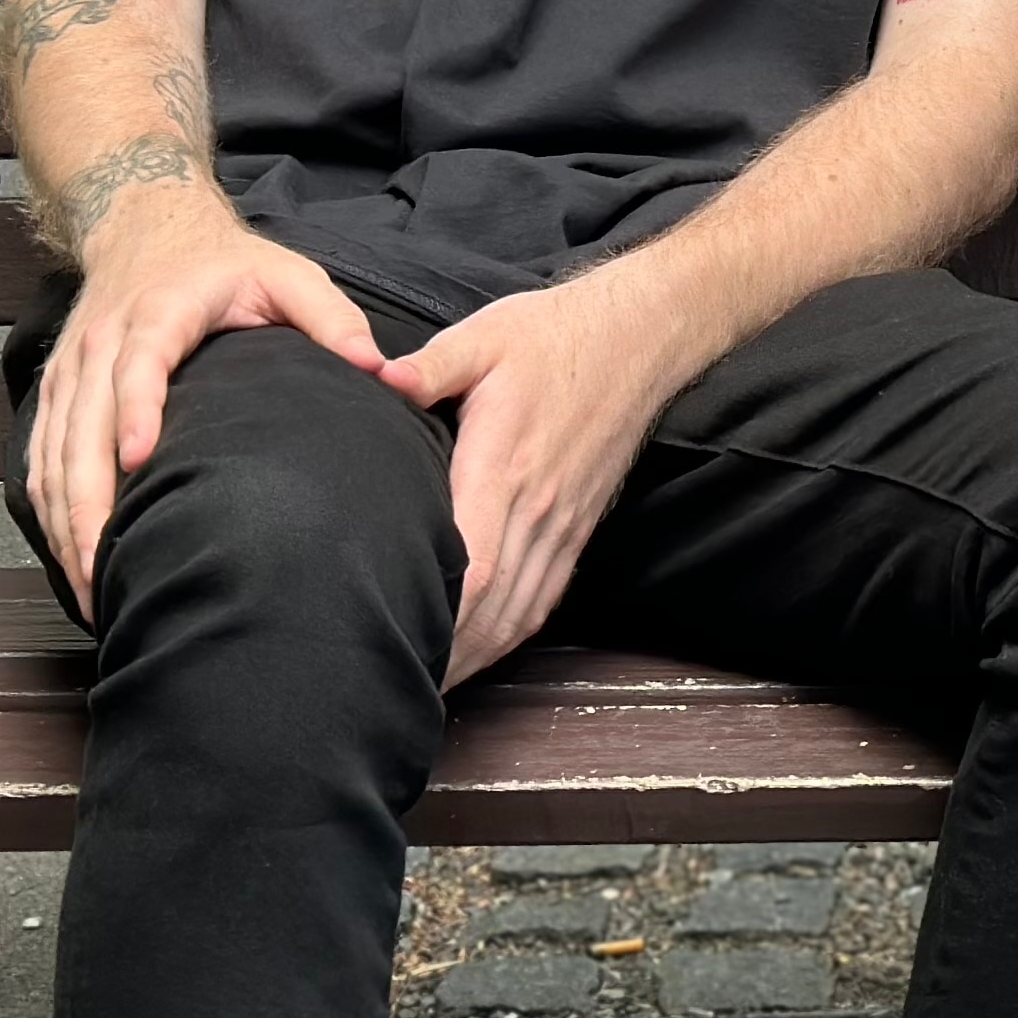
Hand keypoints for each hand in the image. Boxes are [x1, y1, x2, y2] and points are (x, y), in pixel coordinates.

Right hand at [27, 223, 380, 598]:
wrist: (149, 227)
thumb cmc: (227, 263)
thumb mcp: (289, 274)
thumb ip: (333, 318)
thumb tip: (377, 369)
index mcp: (159, 314)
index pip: (139, 364)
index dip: (135, 410)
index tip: (139, 461)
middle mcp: (103, 344)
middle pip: (81, 428)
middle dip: (88, 501)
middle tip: (105, 566)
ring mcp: (72, 371)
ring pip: (52, 454)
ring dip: (64, 520)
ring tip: (89, 581)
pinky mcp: (58, 392)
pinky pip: (40, 458)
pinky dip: (48, 509)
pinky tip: (69, 554)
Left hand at [384, 268, 699, 684]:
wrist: (642, 334)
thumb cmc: (556, 334)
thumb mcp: (485, 336)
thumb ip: (429, 366)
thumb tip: (374, 376)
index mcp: (506, 465)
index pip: (476, 567)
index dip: (440, 618)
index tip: (396, 644)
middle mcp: (540, 505)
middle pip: (494, 608)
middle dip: (447, 656)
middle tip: (392, 683)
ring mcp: (565, 520)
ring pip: (521, 611)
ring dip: (477, 655)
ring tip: (429, 683)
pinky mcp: (580, 522)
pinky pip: (547, 594)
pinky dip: (512, 632)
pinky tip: (482, 648)